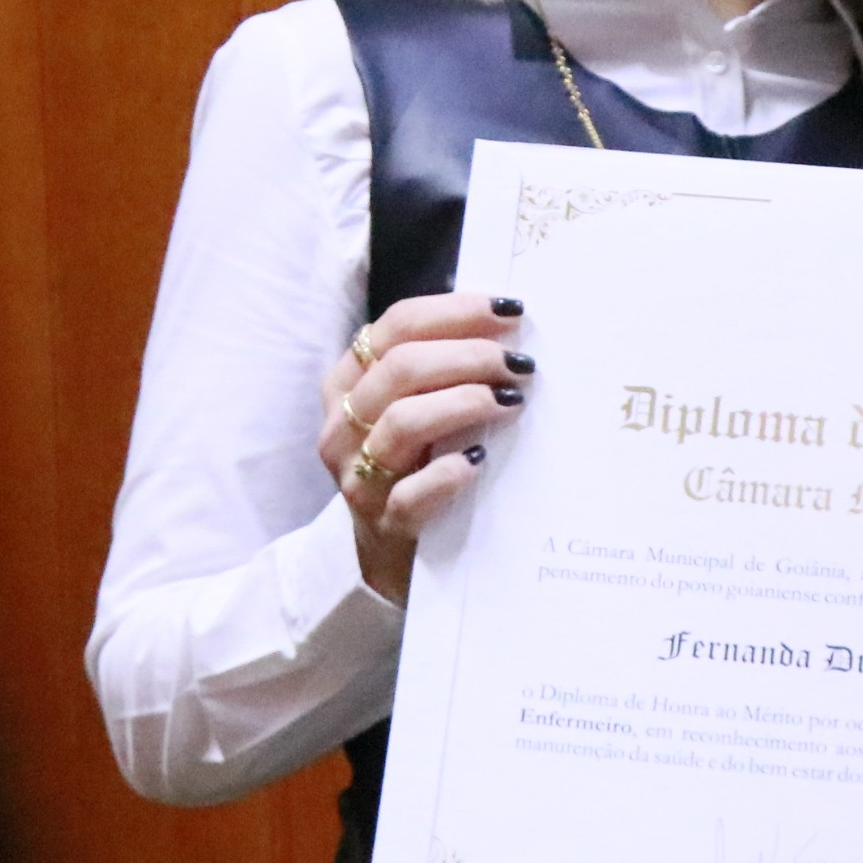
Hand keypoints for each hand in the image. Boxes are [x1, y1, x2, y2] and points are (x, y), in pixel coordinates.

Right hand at [319, 292, 532, 600]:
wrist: (386, 552)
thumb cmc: (411, 463)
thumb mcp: (410, 407)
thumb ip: (438, 368)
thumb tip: (506, 327)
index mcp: (348, 381)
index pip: (397, 325)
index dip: (456, 312)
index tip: (509, 311)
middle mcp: (344, 424)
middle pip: (401, 368)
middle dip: (468, 356)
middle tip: (518, 363)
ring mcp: (357, 475)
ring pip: (404, 421)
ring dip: (464, 403)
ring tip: (511, 399)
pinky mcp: (382, 522)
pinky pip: (411, 493)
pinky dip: (447, 473)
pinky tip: (478, 460)